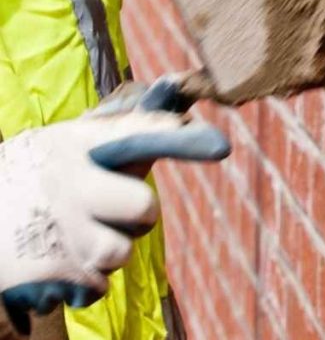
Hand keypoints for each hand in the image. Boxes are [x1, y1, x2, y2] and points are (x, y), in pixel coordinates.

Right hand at [0, 77, 227, 331]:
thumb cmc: (28, 179)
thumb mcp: (61, 145)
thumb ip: (116, 134)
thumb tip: (180, 115)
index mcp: (73, 144)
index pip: (136, 135)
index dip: (181, 139)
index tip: (220, 144)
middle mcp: (69, 183)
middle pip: (144, 208)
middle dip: (136, 215)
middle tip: (105, 210)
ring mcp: (60, 229)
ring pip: (121, 251)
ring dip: (105, 250)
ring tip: (71, 235)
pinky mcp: (50, 270)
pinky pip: (97, 286)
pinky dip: (83, 280)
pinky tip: (56, 259)